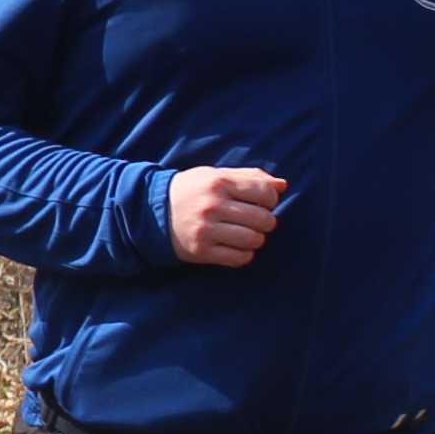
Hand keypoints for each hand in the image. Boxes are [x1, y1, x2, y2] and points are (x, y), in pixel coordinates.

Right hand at [166, 164, 287, 267]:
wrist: (151, 211)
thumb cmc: (192, 190)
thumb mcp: (216, 175)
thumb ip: (250, 177)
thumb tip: (283, 185)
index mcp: (218, 182)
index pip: (264, 193)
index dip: (270, 199)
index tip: (262, 202)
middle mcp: (212, 205)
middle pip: (263, 219)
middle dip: (265, 221)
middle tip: (255, 220)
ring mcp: (206, 230)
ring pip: (253, 240)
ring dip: (256, 239)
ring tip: (246, 234)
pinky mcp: (202, 250)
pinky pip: (239, 258)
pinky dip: (244, 254)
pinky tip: (236, 247)